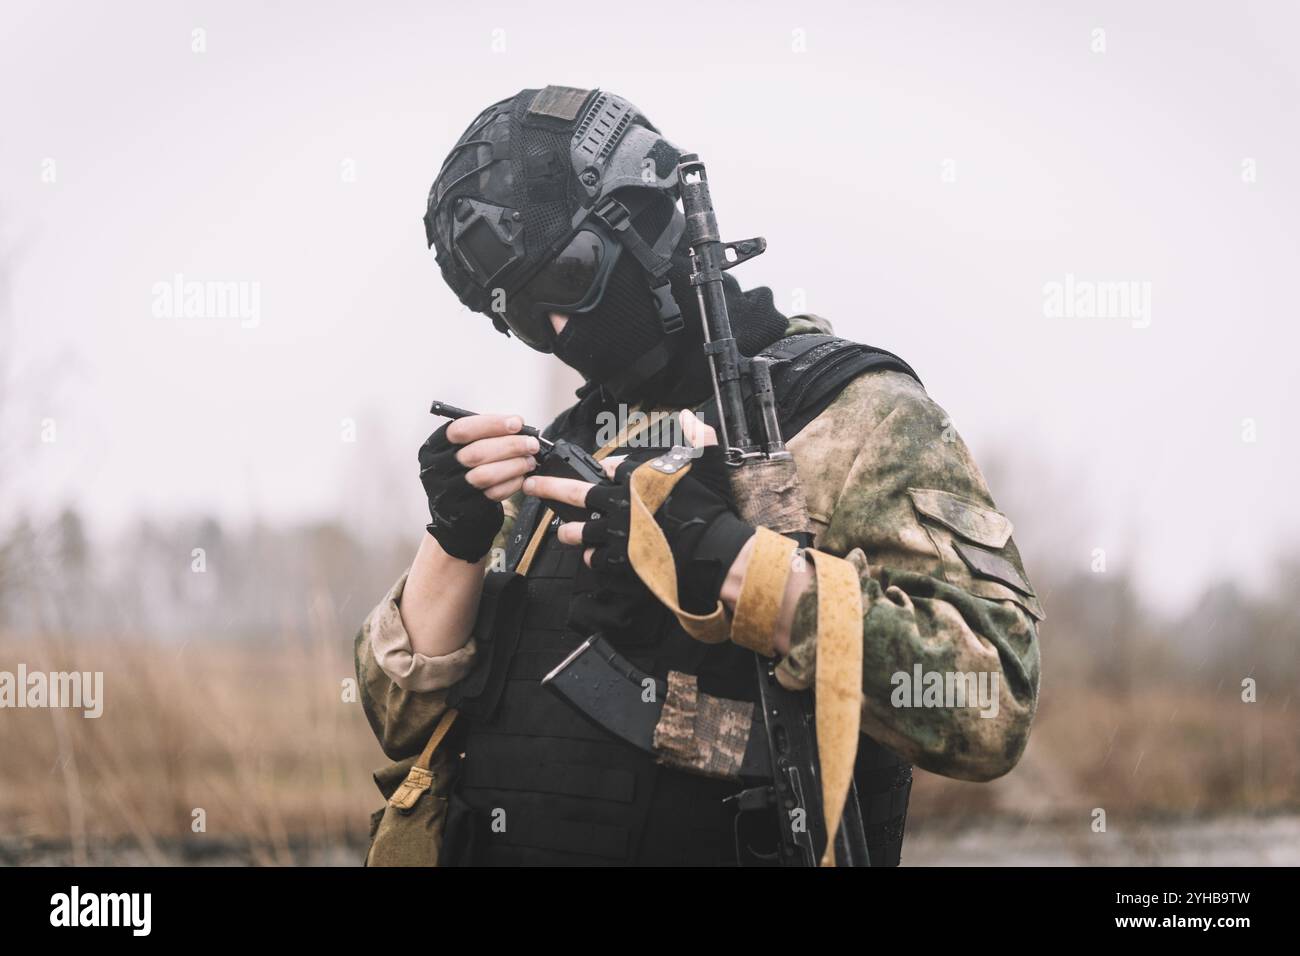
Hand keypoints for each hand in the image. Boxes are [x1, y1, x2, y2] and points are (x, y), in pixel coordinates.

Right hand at [419, 413, 538, 562]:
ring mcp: (447, 493)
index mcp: (435, 447)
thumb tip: (518, 426)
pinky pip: (492, 495)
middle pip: (475, 453)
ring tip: (529, 461)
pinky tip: (522, 478)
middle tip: (532, 444)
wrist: (455, 512)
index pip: (461, 430)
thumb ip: (485, 435)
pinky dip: (512, 484)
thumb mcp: (463, 449)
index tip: (517, 423)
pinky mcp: (463, 511)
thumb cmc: (464, 471)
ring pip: (484, 475)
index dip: (491, 424)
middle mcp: (436, 469)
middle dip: (510, 445)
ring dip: (514, 465)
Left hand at [525, 410, 755, 612]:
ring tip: (561, 530)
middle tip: (532, 485)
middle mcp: (619, 502)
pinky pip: (596, 558)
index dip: (608, 468)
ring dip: (568, 530)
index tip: (605, 470)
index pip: (612, 466)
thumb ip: (696, 436)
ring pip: (580, 530)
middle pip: (576, 492)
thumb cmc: (709, 506)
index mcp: (637, 476)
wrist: (712, 548)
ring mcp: (617, 532)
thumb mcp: (706, 461)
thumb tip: (689, 415)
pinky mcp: (620, 559)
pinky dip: (592, 556)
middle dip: (549, 487)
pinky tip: (591, 555)